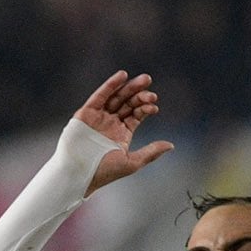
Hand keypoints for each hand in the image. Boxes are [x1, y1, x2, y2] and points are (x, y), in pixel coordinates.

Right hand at [78, 70, 173, 194]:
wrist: (79, 174)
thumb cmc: (104, 172)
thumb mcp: (132, 162)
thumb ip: (151, 152)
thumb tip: (171, 145)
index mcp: (121, 133)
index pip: (136, 114)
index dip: (145, 107)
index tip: (154, 106)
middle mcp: (110, 122)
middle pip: (127, 102)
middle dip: (139, 93)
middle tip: (150, 84)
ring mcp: (98, 117)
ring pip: (116, 97)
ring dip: (129, 87)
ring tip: (144, 80)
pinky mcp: (86, 113)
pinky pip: (99, 96)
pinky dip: (110, 85)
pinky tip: (122, 76)